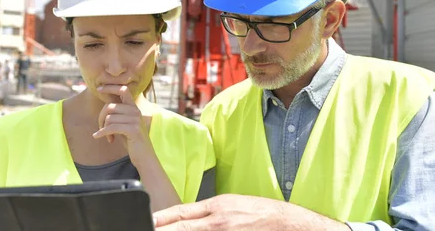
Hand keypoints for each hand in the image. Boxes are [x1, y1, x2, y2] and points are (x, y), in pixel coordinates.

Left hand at [93, 85, 153, 167]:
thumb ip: (118, 114)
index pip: (123, 90)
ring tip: (108, 137)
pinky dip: (102, 132)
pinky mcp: (133, 129)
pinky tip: (97, 137)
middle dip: (101, 118)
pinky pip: (111, 127)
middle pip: (110, 107)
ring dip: (103, 129)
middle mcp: (135, 111)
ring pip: (109, 118)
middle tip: (102, 129)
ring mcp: (135, 120)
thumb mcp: (124, 124)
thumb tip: (106, 107)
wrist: (144, 156)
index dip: (110, 87)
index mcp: (133, 107)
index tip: (99, 88)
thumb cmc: (132, 140)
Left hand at [153, 194, 348, 230]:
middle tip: (143, 229)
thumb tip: (185, 220)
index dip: (160, 219)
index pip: (180, 213)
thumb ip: (209, 213)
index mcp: (217, 206)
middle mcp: (217, 221)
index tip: (145, 222)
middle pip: (180, 227)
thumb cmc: (263, 214)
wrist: (291, 224)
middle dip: (161, 230)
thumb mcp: (233, 206)